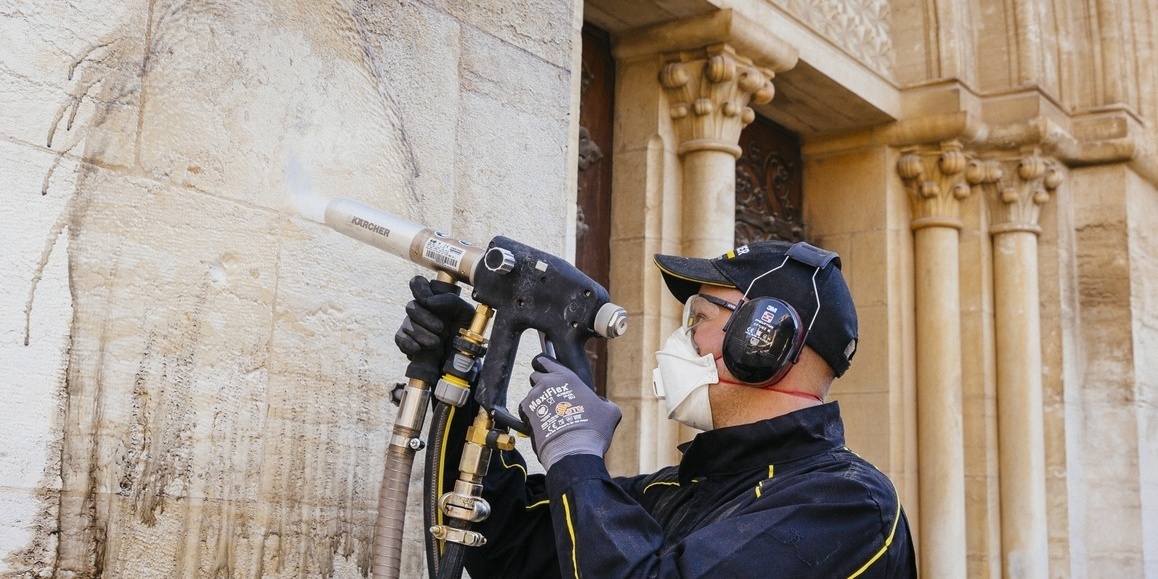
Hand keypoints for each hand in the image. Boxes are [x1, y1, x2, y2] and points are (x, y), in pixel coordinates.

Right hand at [393, 276, 474, 381]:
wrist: (462, 357)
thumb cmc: (465, 332)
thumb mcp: (466, 314)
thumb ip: (452, 301)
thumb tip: (430, 301)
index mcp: (434, 299)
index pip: (418, 284)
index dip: (419, 288)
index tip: (428, 300)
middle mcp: (420, 310)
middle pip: (411, 306)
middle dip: (425, 318)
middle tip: (441, 329)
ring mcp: (412, 325)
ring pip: (406, 324)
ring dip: (421, 334)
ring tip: (436, 343)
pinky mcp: (407, 341)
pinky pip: (400, 338)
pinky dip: (408, 344)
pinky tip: (419, 349)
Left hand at [519, 355, 621, 470]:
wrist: (574, 449)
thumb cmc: (593, 429)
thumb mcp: (610, 411)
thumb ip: (603, 402)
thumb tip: (602, 404)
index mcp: (566, 377)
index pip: (546, 360)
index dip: (544, 363)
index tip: (545, 368)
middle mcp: (547, 383)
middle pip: (535, 375)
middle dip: (541, 383)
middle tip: (551, 396)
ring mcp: (534, 397)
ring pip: (531, 394)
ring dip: (538, 401)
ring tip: (550, 416)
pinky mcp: (526, 412)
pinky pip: (524, 409)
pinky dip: (531, 415)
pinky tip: (542, 424)